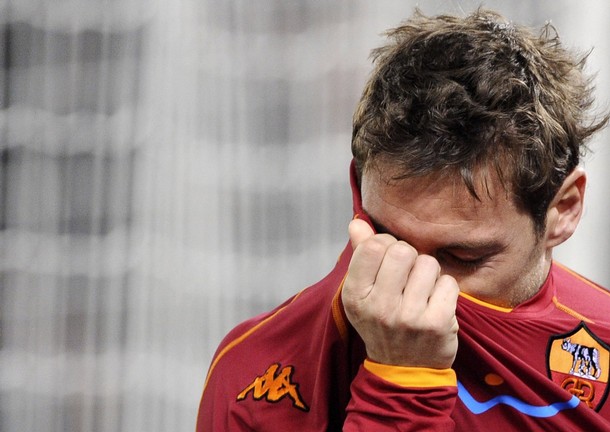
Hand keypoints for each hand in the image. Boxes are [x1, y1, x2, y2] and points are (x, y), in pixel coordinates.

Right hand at [342, 218, 458, 368]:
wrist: (404, 371)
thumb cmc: (382, 322)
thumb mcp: (363, 293)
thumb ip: (360, 254)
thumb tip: (357, 221)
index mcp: (356, 296)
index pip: (372, 246)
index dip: (385, 244)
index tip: (388, 260)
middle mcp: (379, 307)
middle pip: (402, 250)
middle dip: (409, 256)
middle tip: (408, 275)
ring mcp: (408, 317)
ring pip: (428, 263)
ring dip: (429, 273)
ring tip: (422, 291)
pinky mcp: (436, 324)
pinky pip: (448, 282)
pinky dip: (445, 289)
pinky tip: (436, 304)